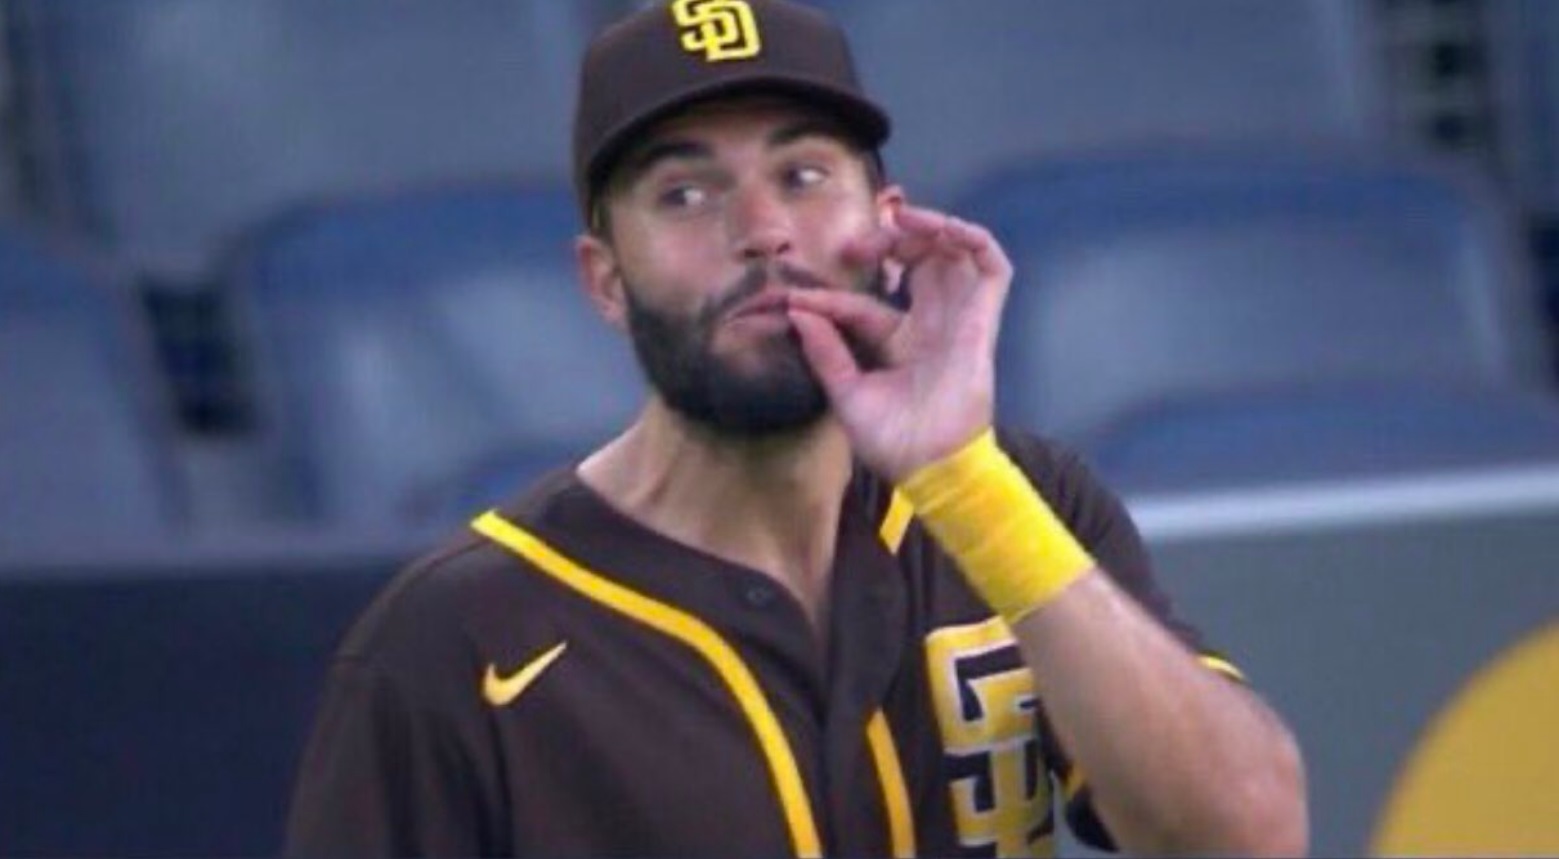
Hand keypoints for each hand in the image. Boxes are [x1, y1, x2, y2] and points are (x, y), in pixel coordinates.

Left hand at [786, 205, 1012, 482]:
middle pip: (919, 261)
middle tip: (858, 245)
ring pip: (957, 253)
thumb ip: (825, 353)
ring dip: (932, 227)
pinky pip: (992, 267)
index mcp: (899, 343)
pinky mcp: (984, 320)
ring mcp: (959, 320)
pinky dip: (972, 239)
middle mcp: (931, 324)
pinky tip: (941, 229)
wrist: (931, 467)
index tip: (795, 300)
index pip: (864, 304)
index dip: (830, 298)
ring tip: (902, 219)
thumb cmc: (892, 441)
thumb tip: (796, 313)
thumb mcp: (846, 393)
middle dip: (890, 239)